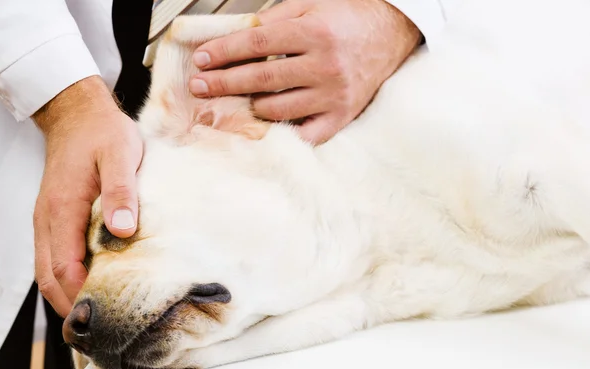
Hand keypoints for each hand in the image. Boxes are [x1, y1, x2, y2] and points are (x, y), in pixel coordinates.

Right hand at [32, 75, 142, 316]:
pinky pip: (54, 255)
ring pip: (49, 269)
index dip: (80, 297)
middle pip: (50, 276)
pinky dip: (67, 276)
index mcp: (63, 209)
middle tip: (100, 331)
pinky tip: (89, 284)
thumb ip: (122, 191)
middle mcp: (49, 219)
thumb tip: (122, 231)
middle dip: (71, 306)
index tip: (103, 319)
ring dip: (67, 294)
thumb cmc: (103, 134)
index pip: (64, 267)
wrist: (79, 114)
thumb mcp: (121, 154)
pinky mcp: (55, 216)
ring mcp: (48, 219)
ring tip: (95, 316)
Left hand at [189, 0, 420, 143]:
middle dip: (224, 83)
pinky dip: (282, 134)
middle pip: (262, 79)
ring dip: (248, 107)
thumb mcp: (309, 6)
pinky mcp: (341, 116)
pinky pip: (306, 135)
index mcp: (314, 33)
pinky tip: (264, 128)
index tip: (201, 60)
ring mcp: (334, 95)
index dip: (224, 52)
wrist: (389, 34)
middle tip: (200, 86)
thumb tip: (234, 38)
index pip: (257, 45)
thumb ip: (272, 21)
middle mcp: (325, 65)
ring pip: (278, 109)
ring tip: (231, 104)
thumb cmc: (346, 19)